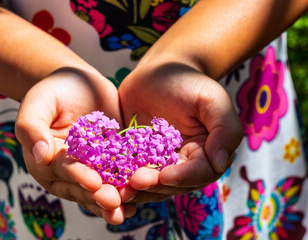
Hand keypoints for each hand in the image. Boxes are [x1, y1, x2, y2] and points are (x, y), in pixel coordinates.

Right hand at [15, 67, 134, 223]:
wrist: (80, 82)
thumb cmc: (55, 90)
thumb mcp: (39, 102)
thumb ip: (32, 126)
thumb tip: (41, 155)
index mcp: (46, 161)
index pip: (62, 171)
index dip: (78, 177)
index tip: (94, 182)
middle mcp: (67, 171)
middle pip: (81, 187)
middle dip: (97, 196)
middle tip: (113, 202)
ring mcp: (90, 169)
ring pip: (100, 189)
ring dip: (113, 200)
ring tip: (127, 208)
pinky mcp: (109, 162)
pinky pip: (117, 177)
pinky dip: (127, 188)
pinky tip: (138, 199)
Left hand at [118, 61, 242, 202]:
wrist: (157, 72)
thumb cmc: (188, 81)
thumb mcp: (211, 99)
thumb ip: (224, 129)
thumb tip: (220, 163)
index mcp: (204, 154)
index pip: (197, 174)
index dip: (182, 178)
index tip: (165, 176)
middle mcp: (181, 164)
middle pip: (171, 185)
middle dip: (154, 186)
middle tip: (135, 182)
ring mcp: (156, 162)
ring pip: (149, 185)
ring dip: (134, 190)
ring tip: (117, 189)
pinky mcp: (135, 157)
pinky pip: (128, 171)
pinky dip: (119, 179)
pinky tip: (106, 180)